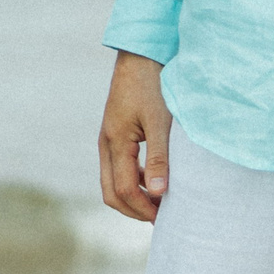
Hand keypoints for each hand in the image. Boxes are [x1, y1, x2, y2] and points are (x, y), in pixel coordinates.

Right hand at [99, 52, 171, 220]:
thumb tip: (159, 193)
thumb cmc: (153, 85)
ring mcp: (108, 140)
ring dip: (133, 197)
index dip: (144, 209)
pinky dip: (134, 181)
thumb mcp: (161, 122)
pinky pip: (118, 168)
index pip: (124, 190)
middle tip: (162, 218)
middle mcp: (106, 145)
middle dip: (134, 210)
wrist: (140, 55)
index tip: (167, 218)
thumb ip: (159, 158)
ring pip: (113, 182)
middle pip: (111, 193)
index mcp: (114, 143)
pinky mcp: (115, 134)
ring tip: (160, 203)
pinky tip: (155, 179)